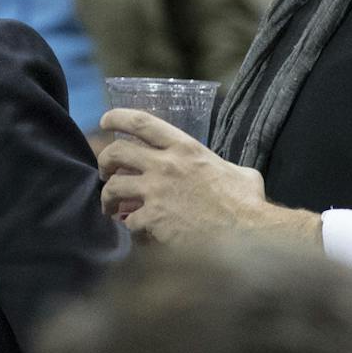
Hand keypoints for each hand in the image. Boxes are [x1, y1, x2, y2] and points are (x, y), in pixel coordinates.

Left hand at [97, 109, 321, 247]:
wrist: (246, 235)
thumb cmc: (247, 204)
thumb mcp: (239, 173)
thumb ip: (222, 167)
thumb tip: (227, 174)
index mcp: (186, 148)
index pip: (142, 122)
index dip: (117, 117)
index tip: (105, 121)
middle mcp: (166, 165)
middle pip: (116, 152)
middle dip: (104, 162)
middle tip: (106, 173)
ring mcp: (156, 192)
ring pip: (113, 187)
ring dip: (108, 198)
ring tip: (111, 208)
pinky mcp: (153, 219)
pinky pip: (128, 221)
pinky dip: (131, 228)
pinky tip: (139, 232)